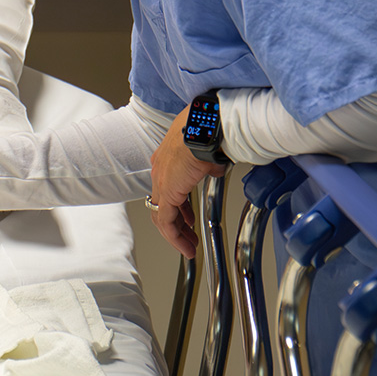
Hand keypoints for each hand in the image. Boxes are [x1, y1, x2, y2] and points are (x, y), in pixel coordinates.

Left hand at [149, 108, 226, 258]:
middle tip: (187, 238)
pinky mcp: (167, 193)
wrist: (205, 128)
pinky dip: (174, 236)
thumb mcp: (208, 153)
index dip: (179, 208)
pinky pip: (166, 221)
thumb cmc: (207, 132)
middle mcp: (160, 171)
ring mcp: (161, 182)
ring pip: (162, 216)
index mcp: (167, 160)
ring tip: (188, 247)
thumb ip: (209, 165)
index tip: (189, 220)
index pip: (168, 190)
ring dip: (176, 235)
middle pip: (163, 206)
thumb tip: (216, 168)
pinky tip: (185, 246)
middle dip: (177, 225)